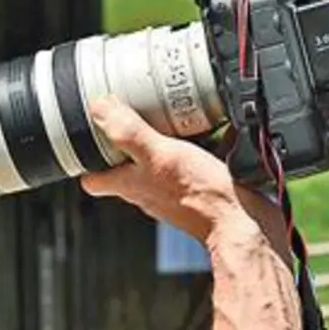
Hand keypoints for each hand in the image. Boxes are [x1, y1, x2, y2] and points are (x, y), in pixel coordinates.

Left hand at [79, 96, 285, 249]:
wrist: (242, 222)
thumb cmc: (200, 195)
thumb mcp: (159, 153)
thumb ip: (128, 132)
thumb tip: (98, 107)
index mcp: (130, 185)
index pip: (93, 180)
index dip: (86, 160)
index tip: (88, 135)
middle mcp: (148, 192)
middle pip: (124, 170)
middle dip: (125, 145)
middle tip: (130, 116)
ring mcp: (173, 194)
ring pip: (155, 168)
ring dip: (159, 145)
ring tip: (168, 119)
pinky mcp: (198, 193)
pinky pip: (186, 169)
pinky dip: (191, 151)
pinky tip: (205, 135)